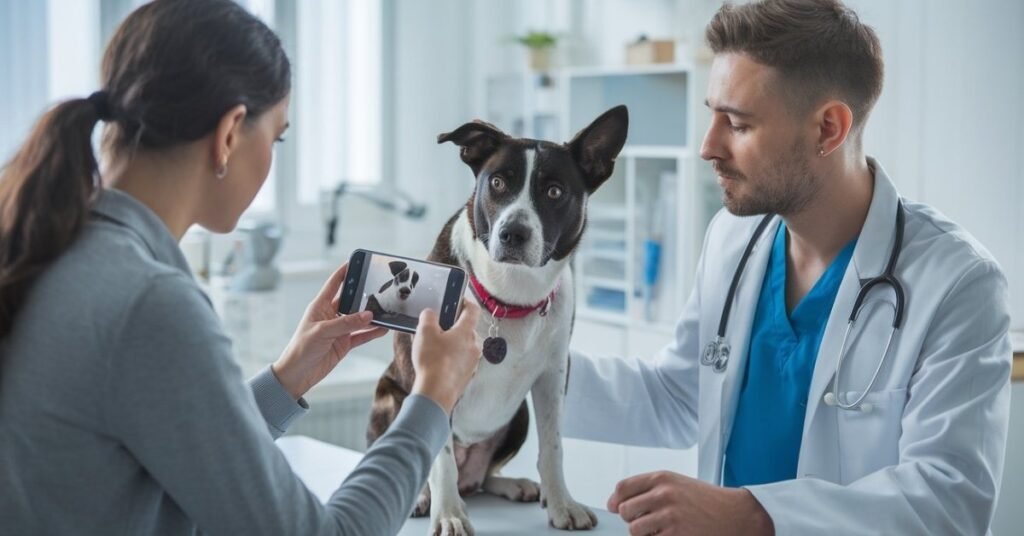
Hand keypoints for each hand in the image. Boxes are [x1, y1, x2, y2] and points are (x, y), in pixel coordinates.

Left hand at [272, 262, 387, 398]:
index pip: (334, 284)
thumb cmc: (301, 349)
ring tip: (386, 309)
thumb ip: (346, 323)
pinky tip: (383, 328)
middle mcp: (330, 315)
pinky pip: (362, 335)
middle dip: (364, 293)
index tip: (356, 262)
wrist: (297, 374)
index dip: (344, 272)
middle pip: (350, 300)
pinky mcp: (344, 343)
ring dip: (371, 315)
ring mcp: (339, 330)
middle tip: (380, 286)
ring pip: (359, 318)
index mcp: (320, 306)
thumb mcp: (323, 332)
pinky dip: (372, 332)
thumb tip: (368, 314)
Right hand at [410, 299, 481, 413]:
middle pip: (468, 329)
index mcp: (467, 331)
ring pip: (464, 346)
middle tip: (439, 327)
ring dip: (453, 344)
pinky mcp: (467, 375)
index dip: (465, 302)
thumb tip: (431, 313)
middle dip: (454, 326)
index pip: (473, 310)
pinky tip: (438, 363)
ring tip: (435, 348)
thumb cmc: (433, 362)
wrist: (436, 393)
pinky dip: (452, 359)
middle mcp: (474, 346)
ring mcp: (473, 362)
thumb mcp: (424, 332)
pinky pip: (461, 361)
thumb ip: (428, 317)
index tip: (457, 301)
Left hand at [607, 471, 773, 535]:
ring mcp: (668, 516)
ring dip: (643, 533)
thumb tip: (618, 502)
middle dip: (632, 518)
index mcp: (662, 478)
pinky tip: (671, 534)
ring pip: (634, 530)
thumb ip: (650, 489)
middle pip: (625, 511)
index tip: (616, 507)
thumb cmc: (707, 500)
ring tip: (660, 529)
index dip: (616, 500)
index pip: (623, 488)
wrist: (736, 515)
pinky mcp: (675, 535)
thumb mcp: (677, 484)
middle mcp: (663, 495)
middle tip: (647, 520)